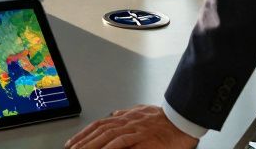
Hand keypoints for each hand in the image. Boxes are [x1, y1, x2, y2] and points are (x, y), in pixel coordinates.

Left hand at [64, 105, 197, 148]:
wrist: (183, 120)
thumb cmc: (164, 119)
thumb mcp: (141, 111)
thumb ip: (126, 114)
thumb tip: (113, 113)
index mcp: (125, 117)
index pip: (98, 125)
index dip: (83, 134)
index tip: (72, 143)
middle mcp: (127, 122)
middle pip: (100, 132)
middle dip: (83, 142)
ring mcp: (136, 131)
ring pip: (109, 137)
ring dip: (93, 146)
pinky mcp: (145, 140)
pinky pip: (125, 144)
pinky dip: (112, 148)